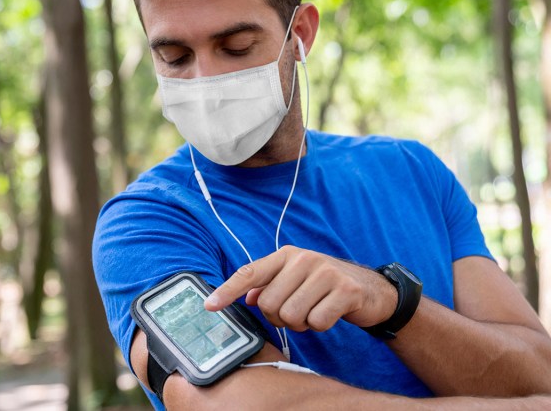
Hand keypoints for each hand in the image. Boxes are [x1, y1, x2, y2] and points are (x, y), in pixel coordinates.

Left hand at [204, 246, 397, 331]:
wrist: (372, 289)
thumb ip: (269, 286)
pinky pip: (316, 322)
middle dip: (279, 317)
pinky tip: (330, 314)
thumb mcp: (295, 280)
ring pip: (291, 315)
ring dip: (301, 324)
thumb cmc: (326, 285)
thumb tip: (247, 299)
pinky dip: (320, 326)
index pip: (249, 273)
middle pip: (269, 304)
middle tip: (297, 312)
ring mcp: (325, 273)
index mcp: (286, 255)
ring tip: (314, 311)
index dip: (227, 290)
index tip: (209, 306)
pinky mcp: (345, 290)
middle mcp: (303, 259)